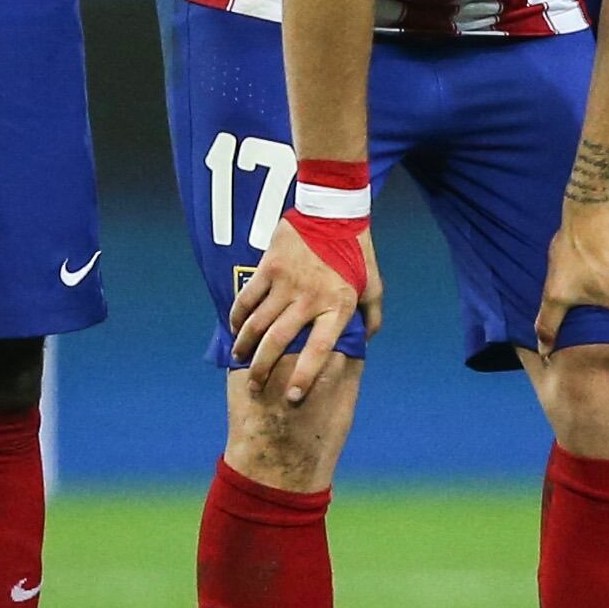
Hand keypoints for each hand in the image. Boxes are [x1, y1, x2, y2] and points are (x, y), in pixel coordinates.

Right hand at [233, 223, 377, 400]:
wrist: (334, 211)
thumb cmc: (357, 252)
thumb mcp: (374, 286)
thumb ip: (372, 317)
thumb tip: (365, 342)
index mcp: (338, 307)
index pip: (318, 350)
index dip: (305, 377)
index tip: (291, 397)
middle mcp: (310, 298)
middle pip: (278, 342)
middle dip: (262, 369)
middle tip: (255, 385)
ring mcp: (287, 282)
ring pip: (257, 323)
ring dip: (245, 345)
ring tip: (240, 359)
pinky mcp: (269, 266)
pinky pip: (247, 298)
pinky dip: (238, 316)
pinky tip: (234, 327)